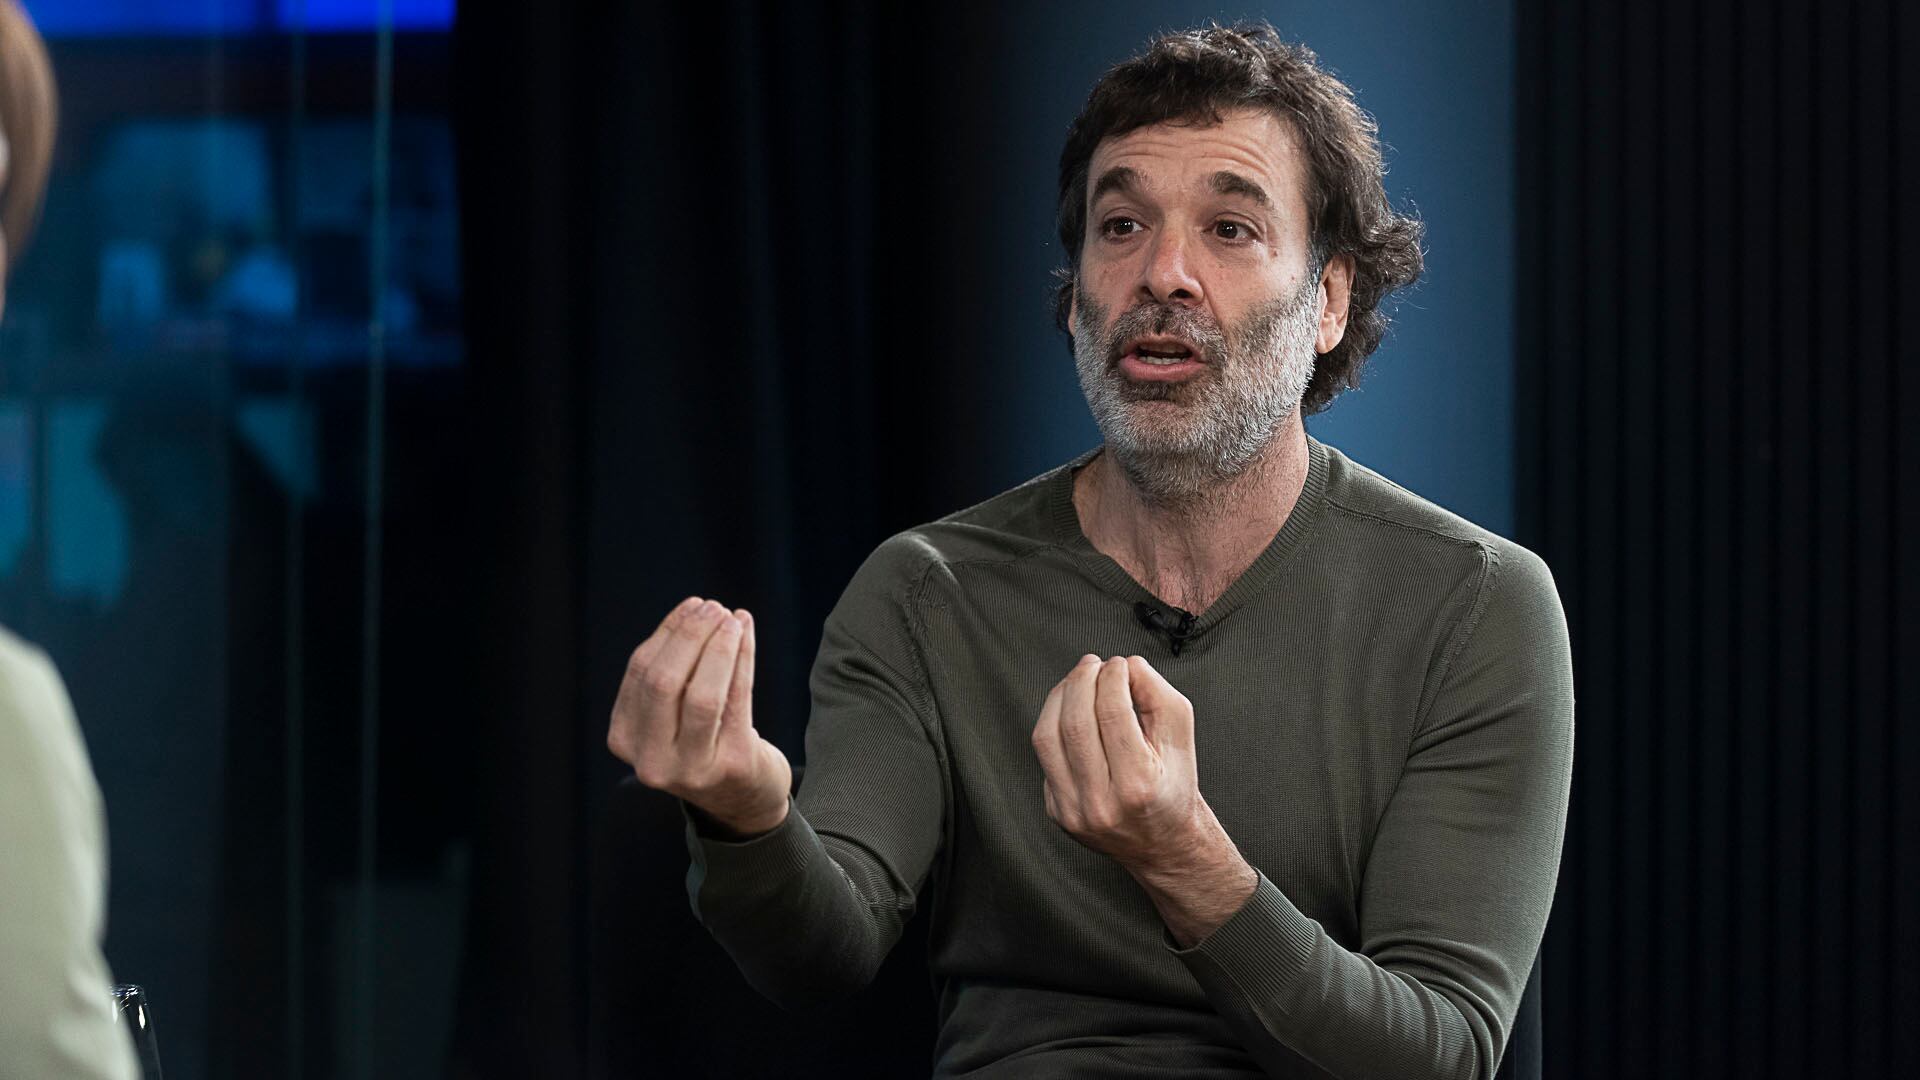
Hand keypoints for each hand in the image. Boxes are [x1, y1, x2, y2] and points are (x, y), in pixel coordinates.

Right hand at [607, 597, 791, 837]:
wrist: (742, 799)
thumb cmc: (704, 742)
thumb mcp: (671, 714)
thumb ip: (672, 672)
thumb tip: (694, 612)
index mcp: (624, 739)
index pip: (640, 673)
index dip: (667, 633)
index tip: (692, 605)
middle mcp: (650, 760)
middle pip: (663, 683)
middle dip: (690, 637)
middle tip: (714, 608)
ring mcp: (691, 769)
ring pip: (701, 694)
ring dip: (718, 647)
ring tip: (732, 618)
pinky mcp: (732, 766)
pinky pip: (737, 700)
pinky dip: (742, 660)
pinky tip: (746, 634)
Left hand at [1032, 654, 1256, 943]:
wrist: (1162, 844)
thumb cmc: (1173, 786)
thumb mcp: (1182, 740)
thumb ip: (1159, 695)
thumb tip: (1127, 666)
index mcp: (1139, 785)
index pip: (1113, 713)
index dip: (1112, 677)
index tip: (1119, 664)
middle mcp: (1102, 803)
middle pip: (1075, 723)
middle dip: (1081, 681)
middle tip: (1093, 664)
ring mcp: (1073, 811)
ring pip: (1046, 737)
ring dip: (1059, 697)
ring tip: (1078, 680)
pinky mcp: (1056, 812)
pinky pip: (1045, 757)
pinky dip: (1055, 724)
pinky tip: (1071, 712)